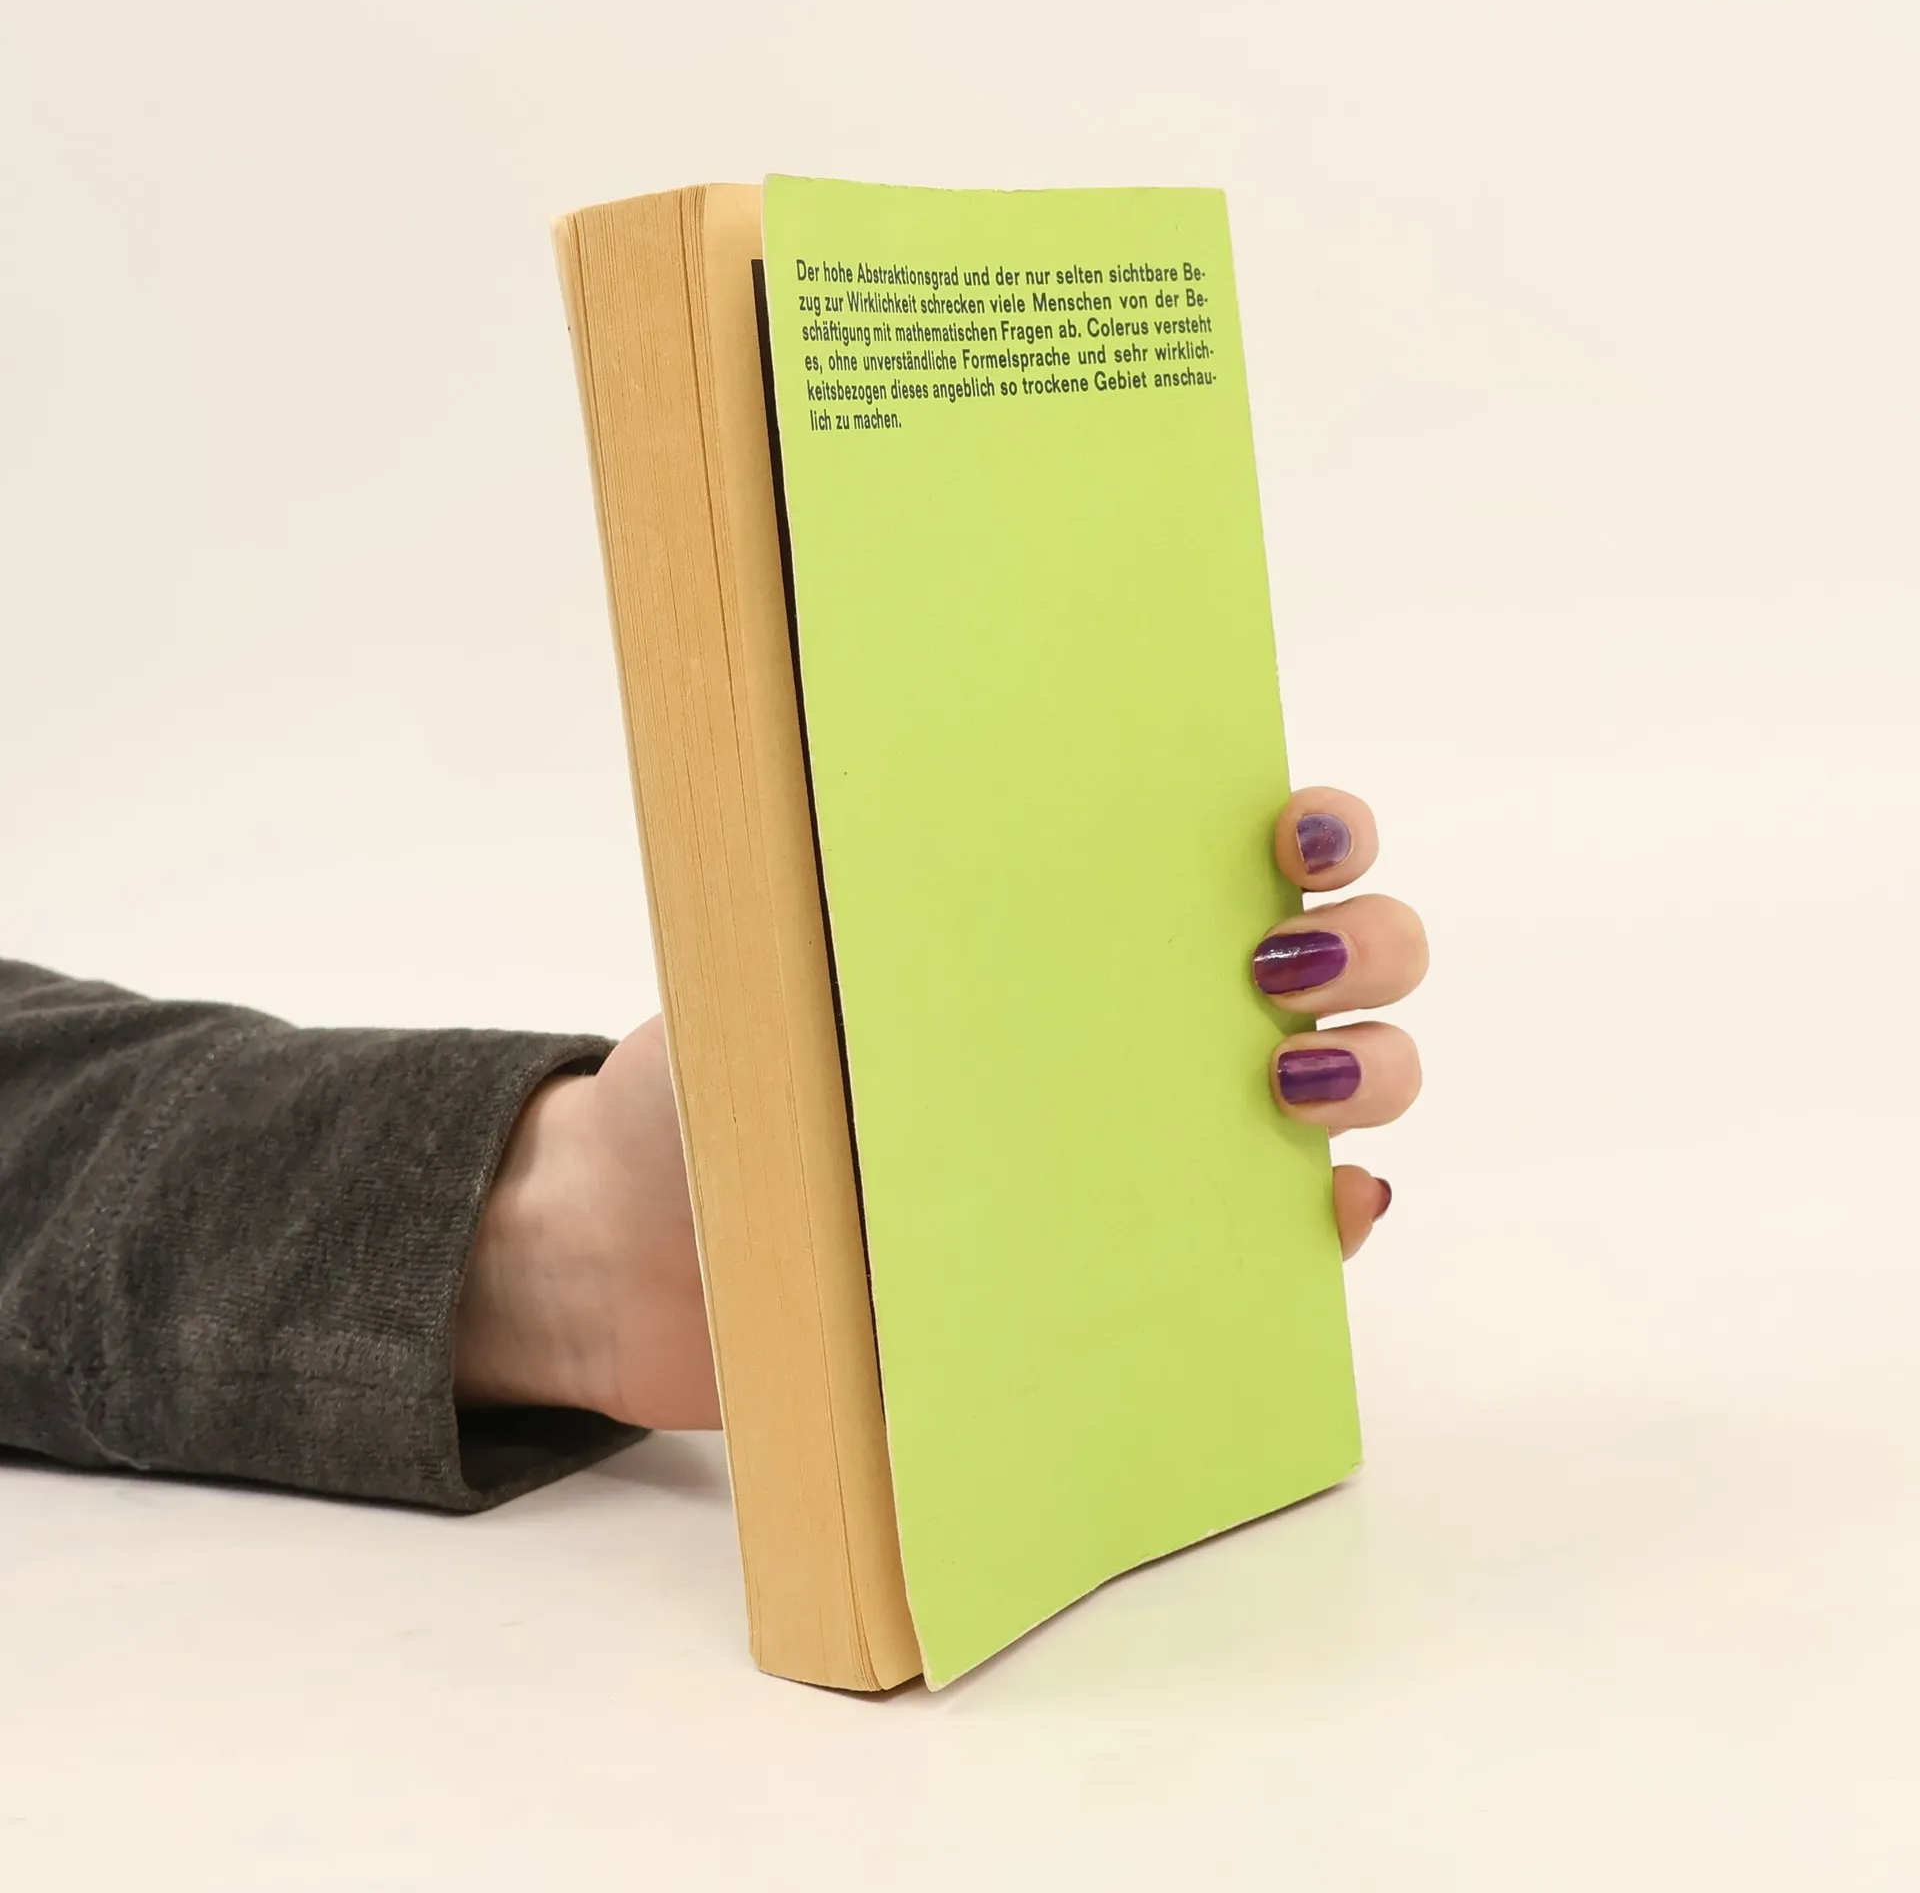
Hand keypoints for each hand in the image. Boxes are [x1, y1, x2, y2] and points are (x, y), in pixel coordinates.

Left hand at [454, 783, 1424, 1424]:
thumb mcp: (752, 972)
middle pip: (1340, 957)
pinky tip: (1322, 1207)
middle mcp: (1136, 1019)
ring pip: (1346, 1088)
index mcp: (1060, 926)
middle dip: (1365, 943)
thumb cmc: (704, 1094)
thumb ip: (823, 909)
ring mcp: (1155, 1140)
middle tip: (1282, 962)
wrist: (646, 1261)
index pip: (1232, 845)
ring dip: (1368, 1072)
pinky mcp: (1144, 1264)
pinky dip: (1332, 1220)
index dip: (1316, 828)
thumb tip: (881, 821)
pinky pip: (1287, 1237)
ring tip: (1288, 1085)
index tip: (1298, 832)